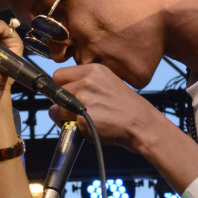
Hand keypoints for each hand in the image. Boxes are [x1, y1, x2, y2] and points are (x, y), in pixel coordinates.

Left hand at [47, 64, 167, 151]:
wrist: (142, 124)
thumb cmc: (127, 108)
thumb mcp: (108, 83)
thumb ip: (87, 82)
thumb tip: (64, 88)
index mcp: (94, 70)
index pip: (59, 75)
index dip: (61, 87)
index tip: (67, 95)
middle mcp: (87, 82)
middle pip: (56, 92)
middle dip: (62, 102)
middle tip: (75, 110)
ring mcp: (84, 99)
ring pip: (55, 108)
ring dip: (63, 116)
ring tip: (80, 120)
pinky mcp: (82, 118)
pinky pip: (63, 123)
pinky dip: (70, 127)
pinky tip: (86, 127)